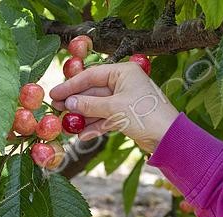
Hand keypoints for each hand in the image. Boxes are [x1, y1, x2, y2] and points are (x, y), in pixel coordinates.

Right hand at [50, 63, 178, 151]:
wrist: (167, 138)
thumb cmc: (144, 115)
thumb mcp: (114, 109)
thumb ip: (90, 105)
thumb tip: (69, 102)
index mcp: (123, 72)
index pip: (91, 75)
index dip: (71, 85)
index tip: (54, 94)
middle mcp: (124, 83)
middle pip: (93, 91)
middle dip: (76, 102)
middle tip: (56, 109)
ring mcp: (125, 100)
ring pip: (98, 107)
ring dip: (83, 117)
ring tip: (67, 125)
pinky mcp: (126, 116)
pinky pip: (106, 119)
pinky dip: (95, 126)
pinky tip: (82, 135)